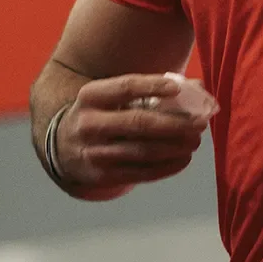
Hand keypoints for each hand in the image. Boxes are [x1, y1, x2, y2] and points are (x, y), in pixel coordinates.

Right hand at [55, 73, 213, 190]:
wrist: (63, 146)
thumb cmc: (104, 112)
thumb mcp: (114, 96)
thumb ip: (152, 90)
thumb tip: (198, 89)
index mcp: (92, 95)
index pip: (126, 87)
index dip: (153, 86)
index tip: (177, 89)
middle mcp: (88, 123)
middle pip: (139, 123)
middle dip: (174, 124)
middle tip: (200, 123)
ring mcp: (93, 152)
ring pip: (142, 151)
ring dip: (174, 147)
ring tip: (195, 141)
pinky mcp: (101, 175)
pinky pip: (140, 172)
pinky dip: (166, 167)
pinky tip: (184, 159)